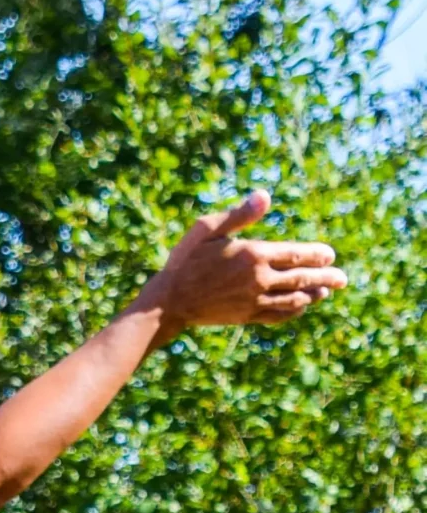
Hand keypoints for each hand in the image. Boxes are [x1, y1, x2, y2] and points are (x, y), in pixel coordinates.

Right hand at [138, 190, 346, 340]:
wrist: (169, 301)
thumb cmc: (186, 260)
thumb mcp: (208, 228)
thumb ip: (239, 214)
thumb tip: (265, 196)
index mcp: (253, 254)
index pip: (295, 255)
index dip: (316, 255)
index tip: (330, 254)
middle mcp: (258, 279)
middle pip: (301, 278)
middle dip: (325, 277)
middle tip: (343, 277)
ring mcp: (253, 301)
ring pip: (292, 299)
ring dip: (313, 295)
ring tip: (327, 291)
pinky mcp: (245, 317)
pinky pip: (276, 316)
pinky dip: (292, 311)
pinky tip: (301, 307)